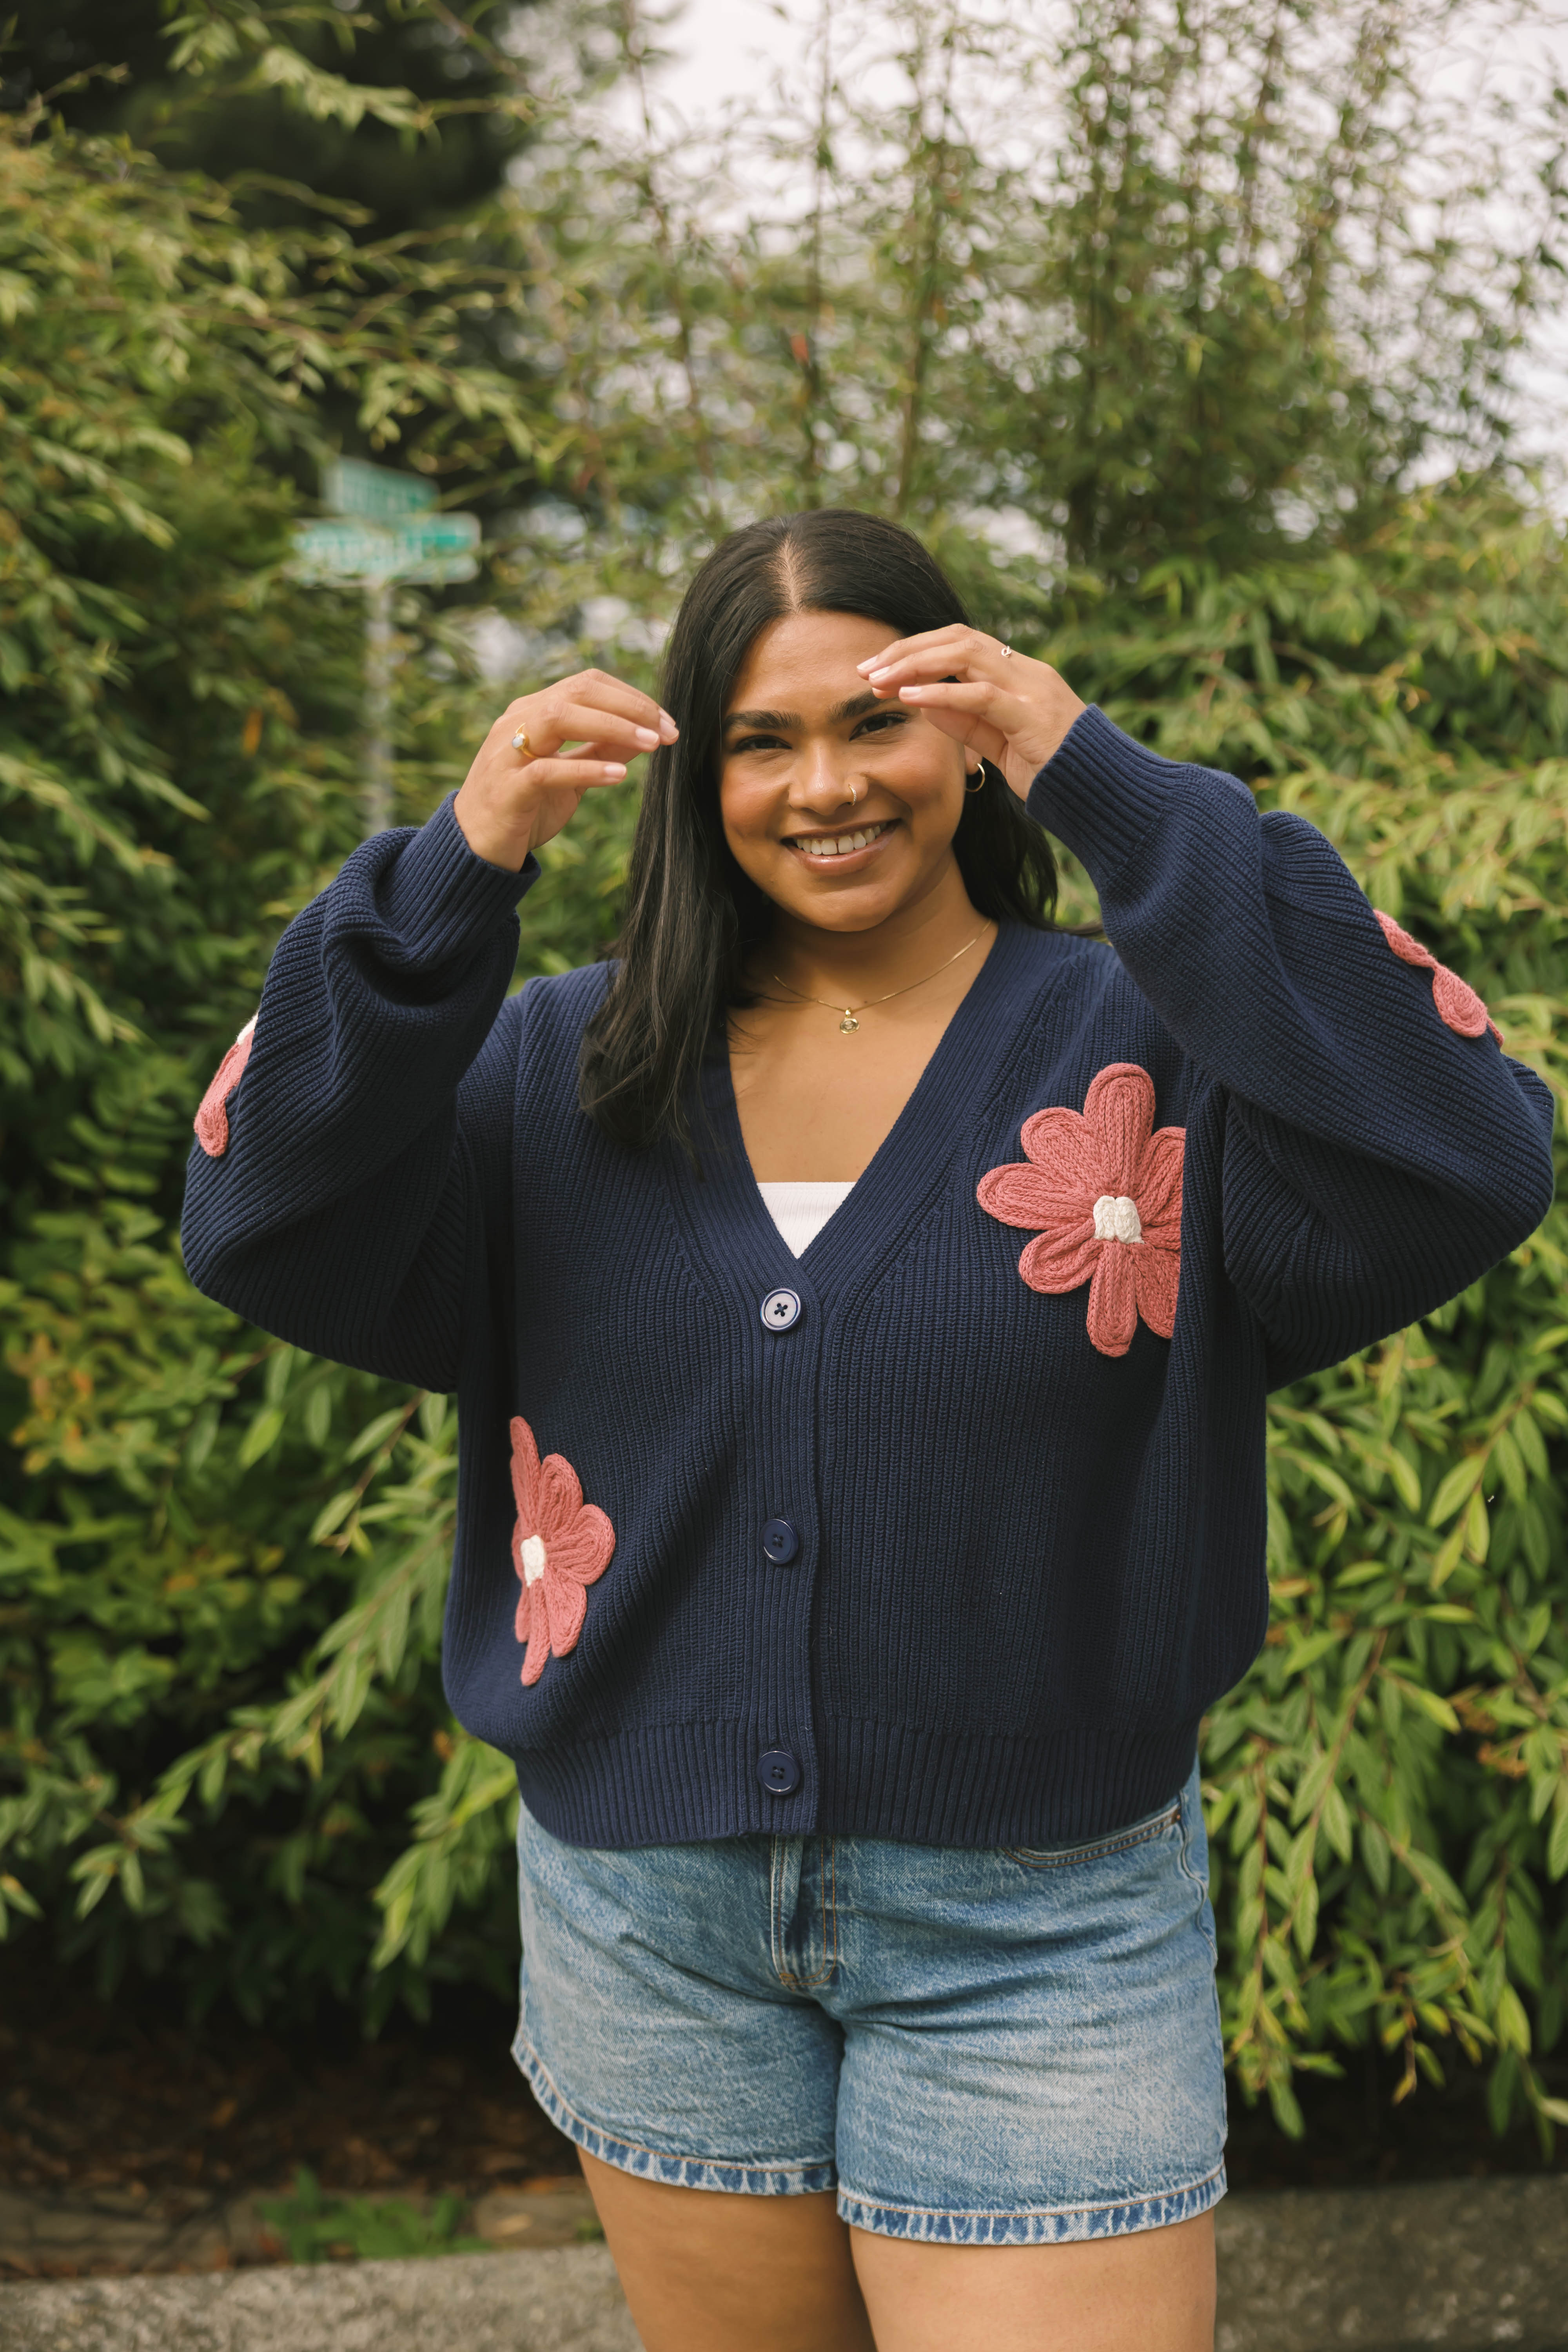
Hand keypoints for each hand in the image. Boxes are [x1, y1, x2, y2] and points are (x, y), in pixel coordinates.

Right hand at [453, 669, 677, 870]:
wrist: (475, 846)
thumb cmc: (526, 808)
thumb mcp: (571, 775)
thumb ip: (602, 750)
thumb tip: (647, 733)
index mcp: (533, 712)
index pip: (587, 685)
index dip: (632, 697)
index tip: (666, 723)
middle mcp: (518, 721)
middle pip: (578, 692)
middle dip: (630, 707)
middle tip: (667, 731)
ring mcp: (508, 752)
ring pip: (560, 718)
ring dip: (613, 727)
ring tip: (651, 744)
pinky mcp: (507, 788)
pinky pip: (547, 770)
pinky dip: (587, 770)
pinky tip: (620, 777)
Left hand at [856, 628, 1084, 803]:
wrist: (1098, 794)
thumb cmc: (1050, 771)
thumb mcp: (997, 743)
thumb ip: (965, 721)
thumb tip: (922, 701)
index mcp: (1018, 674)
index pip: (961, 643)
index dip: (916, 650)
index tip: (878, 670)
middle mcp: (1025, 672)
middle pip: (957, 639)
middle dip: (907, 650)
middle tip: (866, 669)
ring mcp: (1030, 690)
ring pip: (965, 656)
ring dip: (915, 665)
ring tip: (878, 681)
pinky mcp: (1031, 717)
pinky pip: (980, 696)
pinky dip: (940, 694)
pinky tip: (909, 698)